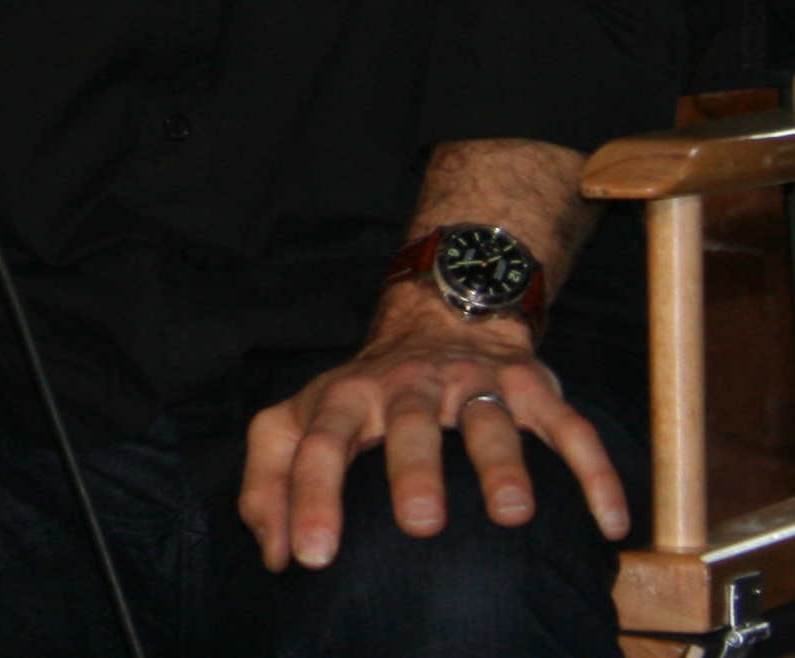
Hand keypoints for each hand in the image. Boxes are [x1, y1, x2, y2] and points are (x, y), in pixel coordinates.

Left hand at [239, 293, 627, 571]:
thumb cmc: (359, 396)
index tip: (310, 557)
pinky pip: (569, 428)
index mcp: (345, 397)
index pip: (319, 445)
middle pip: (409, 424)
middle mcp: (408, 385)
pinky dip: (594, 471)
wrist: (437, 320)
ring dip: (503, 466)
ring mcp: (474, 382)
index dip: (309, 498)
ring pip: (490, 421)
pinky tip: (610, 522)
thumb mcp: (294, 423)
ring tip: (511, 514)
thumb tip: (272, 552)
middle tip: (419, 524)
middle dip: (414, 472)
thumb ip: (267, 482)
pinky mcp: (532, 387)